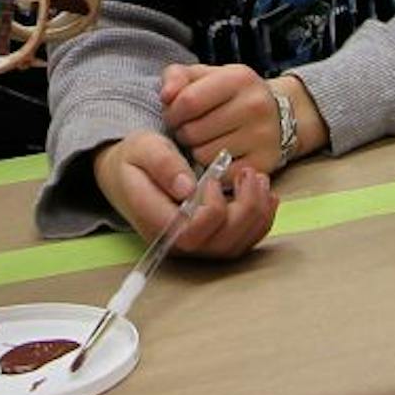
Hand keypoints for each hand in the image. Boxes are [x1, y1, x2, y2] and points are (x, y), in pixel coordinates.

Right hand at [92, 131, 278, 259]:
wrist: (128, 173)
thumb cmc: (134, 158)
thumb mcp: (142, 147)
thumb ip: (162, 164)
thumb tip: (188, 188)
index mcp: (154, 220)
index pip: (191, 232)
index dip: (211, 210)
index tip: (213, 179)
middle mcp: (174, 242)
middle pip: (219, 244)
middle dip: (245, 210)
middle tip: (251, 174)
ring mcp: (193, 246)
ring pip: (234, 245)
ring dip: (256, 215)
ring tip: (260, 180)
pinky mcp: (208, 241)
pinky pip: (240, 241)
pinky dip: (259, 221)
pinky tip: (267, 197)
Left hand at [160, 63, 324, 171]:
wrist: (277, 114)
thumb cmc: (230, 93)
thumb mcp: (204, 75)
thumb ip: (177, 77)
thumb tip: (166, 96)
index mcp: (238, 78)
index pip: (188, 101)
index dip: (172, 112)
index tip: (172, 115)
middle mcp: (255, 106)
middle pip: (194, 131)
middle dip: (182, 132)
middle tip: (189, 129)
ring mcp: (263, 136)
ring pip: (204, 154)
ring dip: (195, 150)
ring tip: (202, 140)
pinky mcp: (264, 163)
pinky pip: (221, 174)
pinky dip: (212, 168)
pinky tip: (216, 154)